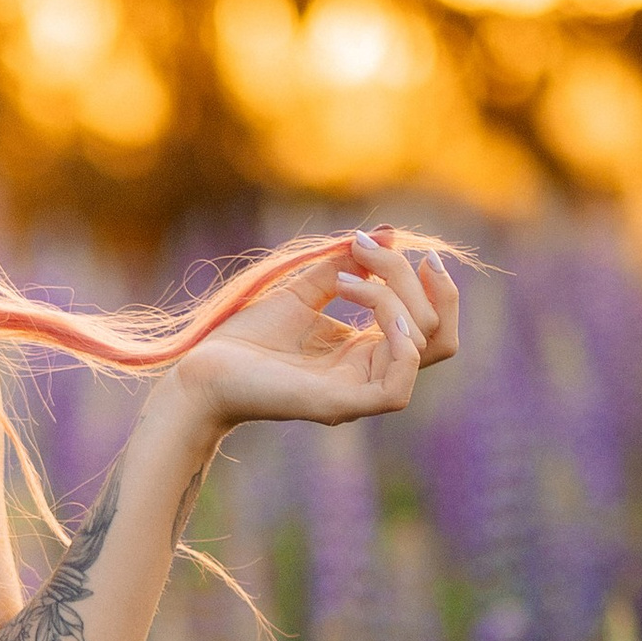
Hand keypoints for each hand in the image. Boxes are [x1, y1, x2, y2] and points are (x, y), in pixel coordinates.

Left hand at [161, 229, 461, 439]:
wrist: (201, 371)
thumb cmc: (245, 338)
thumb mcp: (303, 291)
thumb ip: (345, 267)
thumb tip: (387, 235)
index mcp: (366, 353)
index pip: (432, 327)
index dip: (440, 290)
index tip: (420, 253)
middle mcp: (370, 375)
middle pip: (433, 330)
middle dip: (408, 279)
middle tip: (363, 250)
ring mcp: (358, 394)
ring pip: (422, 348)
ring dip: (396, 300)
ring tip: (348, 280)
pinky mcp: (340, 405)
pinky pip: (399, 385)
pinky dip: (400, 343)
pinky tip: (375, 313)